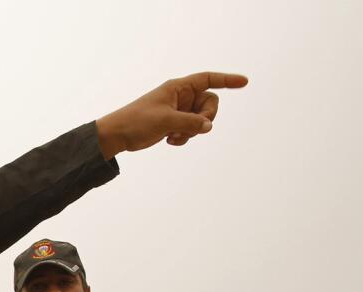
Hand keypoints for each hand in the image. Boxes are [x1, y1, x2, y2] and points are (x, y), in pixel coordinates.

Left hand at [96, 72, 248, 157]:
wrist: (117, 135)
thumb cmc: (137, 121)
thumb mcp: (166, 121)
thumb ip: (190, 123)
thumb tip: (209, 127)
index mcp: (178, 87)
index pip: (208, 79)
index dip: (227, 80)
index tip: (245, 82)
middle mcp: (181, 96)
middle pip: (210, 103)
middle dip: (206, 117)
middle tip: (195, 127)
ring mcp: (178, 110)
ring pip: (201, 119)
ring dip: (193, 131)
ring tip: (173, 136)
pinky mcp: (174, 123)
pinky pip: (191, 130)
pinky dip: (185, 137)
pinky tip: (169, 141)